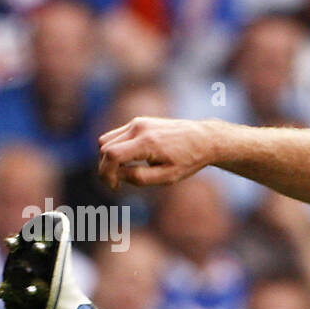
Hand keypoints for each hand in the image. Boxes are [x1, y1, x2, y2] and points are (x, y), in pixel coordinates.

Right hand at [97, 116, 217, 189]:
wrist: (204, 139)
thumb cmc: (188, 160)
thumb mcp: (168, 177)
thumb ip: (140, 178)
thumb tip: (118, 176)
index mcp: (146, 142)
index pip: (111, 154)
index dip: (106, 173)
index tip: (114, 187)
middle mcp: (139, 128)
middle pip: (105, 147)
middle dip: (106, 167)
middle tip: (117, 185)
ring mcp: (138, 122)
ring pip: (107, 140)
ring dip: (109, 158)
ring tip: (123, 173)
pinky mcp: (139, 121)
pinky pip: (117, 135)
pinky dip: (116, 149)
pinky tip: (129, 162)